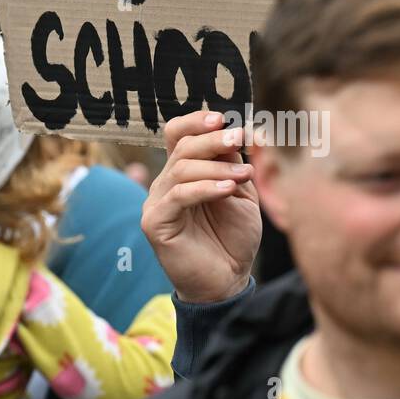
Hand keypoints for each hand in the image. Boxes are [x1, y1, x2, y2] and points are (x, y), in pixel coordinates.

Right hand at [141, 110, 261, 303]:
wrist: (227, 281)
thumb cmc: (233, 238)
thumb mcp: (241, 193)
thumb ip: (237, 163)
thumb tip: (241, 129)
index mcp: (184, 172)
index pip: (178, 134)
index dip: (196, 121)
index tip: (223, 117)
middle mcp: (165, 183)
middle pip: (181, 146)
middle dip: (212, 139)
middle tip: (239, 139)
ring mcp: (157, 202)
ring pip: (180, 168)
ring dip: (216, 167)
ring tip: (244, 176)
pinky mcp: (155, 223)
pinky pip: (178, 196)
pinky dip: (205, 188)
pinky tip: (228, 190)